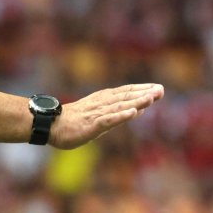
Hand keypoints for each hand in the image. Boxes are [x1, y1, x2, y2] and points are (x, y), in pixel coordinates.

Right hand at [49, 83, 163, 148]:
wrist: (51, 125)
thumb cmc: (74, 122)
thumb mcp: (101, 117)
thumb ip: (120, 113)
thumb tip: (140, 109)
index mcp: (103, 100)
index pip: (125, 92)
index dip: (142, 90)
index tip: (158, 87)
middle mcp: (101, 104)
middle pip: (125, 97)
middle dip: (144, 93)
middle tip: (161, 90)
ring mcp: (96, 114)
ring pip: (119, 106)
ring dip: (136, 101)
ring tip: (152, 98)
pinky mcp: (91, 125)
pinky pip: (108, 120)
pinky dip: (121, 115)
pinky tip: (133, 113)